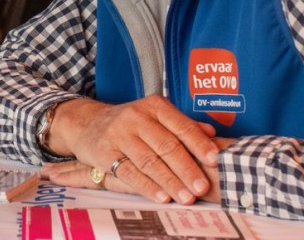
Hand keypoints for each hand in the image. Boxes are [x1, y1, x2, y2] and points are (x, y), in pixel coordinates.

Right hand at [47, 96, 219, 205]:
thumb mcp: (156, 117)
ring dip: (170, 182)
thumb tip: (212, 134)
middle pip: (166, 145)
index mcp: (154, 106)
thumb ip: (183, 125)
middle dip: (187, 169)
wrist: (88, 123)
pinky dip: (147, 186)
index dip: (199, 144)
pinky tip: (161, 197)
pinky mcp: (105, 152)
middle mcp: (136, 117)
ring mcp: (118, 134)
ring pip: (149, 161)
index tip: (214, 161)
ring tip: (186, 197)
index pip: (181, 126)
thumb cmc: (131, 124)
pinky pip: (129, 172)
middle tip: (202, 188)